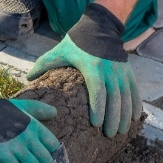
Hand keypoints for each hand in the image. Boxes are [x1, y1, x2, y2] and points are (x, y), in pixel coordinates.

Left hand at [28, 3, 141, 137]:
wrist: (100, 27)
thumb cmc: (76, 42)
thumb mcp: (59, 51)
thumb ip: (43, 64)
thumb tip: (27, 78)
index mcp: (93, 66)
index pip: (97, 90)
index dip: (98, 108)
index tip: (96, 124)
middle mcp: (110, 70)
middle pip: (114, 98)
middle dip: (113, 118)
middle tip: (109, 134)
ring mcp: (121, 71)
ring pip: (126, 96)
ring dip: (125, 115)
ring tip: (121, 131)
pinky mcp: (128, 71)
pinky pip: (134, 90)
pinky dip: (136, 104)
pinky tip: (135, 118)